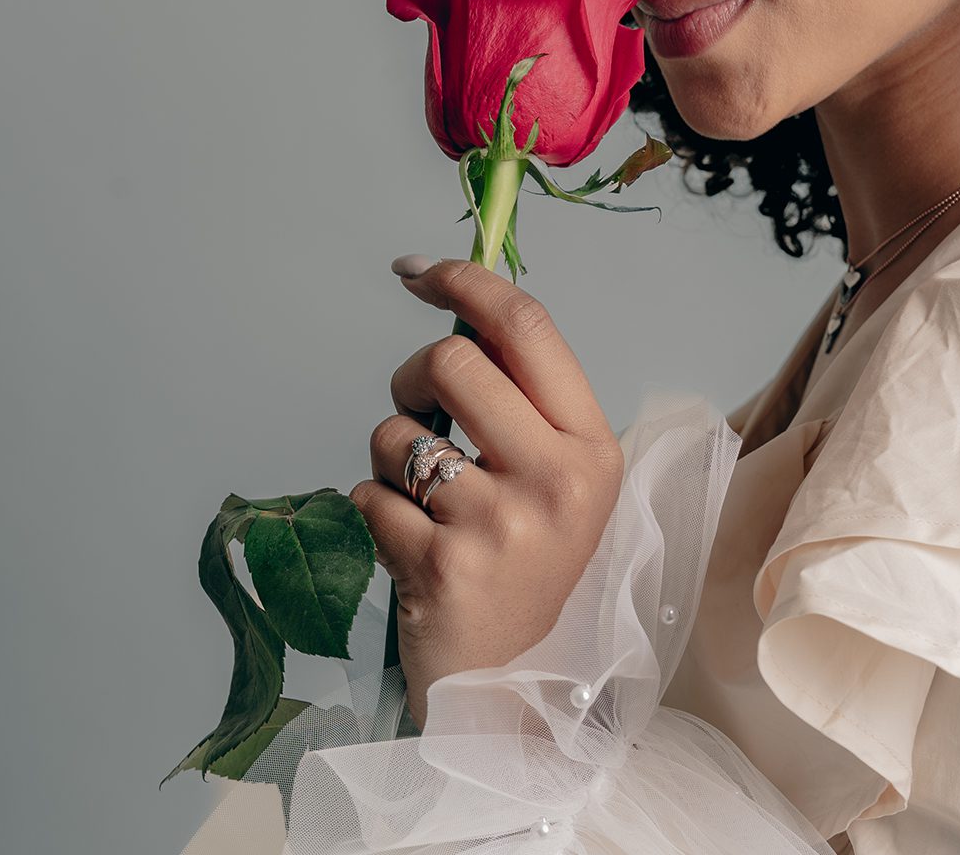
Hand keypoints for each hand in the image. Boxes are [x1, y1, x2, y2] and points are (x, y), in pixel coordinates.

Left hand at [349, 259, 624, 731]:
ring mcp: (500, 527)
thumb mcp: (555, 480)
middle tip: (418, 410)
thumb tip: (454, 310)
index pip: (529, 328)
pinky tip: (412, 550)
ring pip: (395, 431)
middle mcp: (558, 482)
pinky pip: (367, 494)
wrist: (513, 688)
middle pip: (453, 363)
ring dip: (389, 458)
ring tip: (425, 506)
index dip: (466, 282)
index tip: (418, 271)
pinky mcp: (441, 567)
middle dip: (413, 374)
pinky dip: (374, 512)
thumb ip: (520, 400)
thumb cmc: (527, 566)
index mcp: (593, 447)